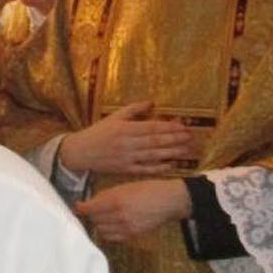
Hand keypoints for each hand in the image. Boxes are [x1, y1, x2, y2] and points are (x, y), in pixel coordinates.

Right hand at [59, 101, 195, 175]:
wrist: (80, 152)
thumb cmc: (98, 132)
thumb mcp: (114, 117)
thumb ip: (134, 109)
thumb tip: (152, 103)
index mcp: (125, 128)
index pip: (152, 127)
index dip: (169, 127)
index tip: (184, 126)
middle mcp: (127, 143)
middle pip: (156, 141)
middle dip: (176, 139)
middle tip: (191, 137)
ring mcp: (127, 158)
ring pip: (154, 155)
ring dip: (172, 153)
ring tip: (187, 150)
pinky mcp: (125, 170)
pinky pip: (145, 169)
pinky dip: (159, 167)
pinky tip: (172, 165)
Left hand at [76, 178, 190, 242]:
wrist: (169, 201)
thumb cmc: (148, 189)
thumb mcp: (124, 187)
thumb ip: (106, 195)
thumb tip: (90, 203)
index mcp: (116, 200)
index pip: (90, 209)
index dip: (81, 208)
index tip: (78, 207)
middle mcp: (119, 216)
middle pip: (94, 220)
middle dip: (92, 214)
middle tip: (94, 209)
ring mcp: (126, 227)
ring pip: (101, 230)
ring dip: (99, 223)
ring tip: (104, 216)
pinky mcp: (132, 235)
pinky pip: (112, 237)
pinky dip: (109, 232)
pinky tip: (112, 224)